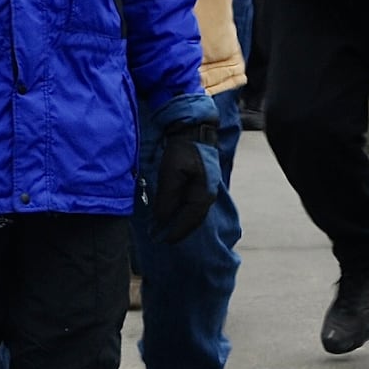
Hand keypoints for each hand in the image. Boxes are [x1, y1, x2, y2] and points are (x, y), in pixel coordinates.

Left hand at [152, 121, 220, 241]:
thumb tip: (162, 219)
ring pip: (193, 212)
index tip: (163, 240)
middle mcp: (208, 194)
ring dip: (180, 221)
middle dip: (178, 229)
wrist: (194, 128)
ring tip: (165, 228)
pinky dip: (182, 211)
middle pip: (193, 219)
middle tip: (161, 238)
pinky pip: (192, 203)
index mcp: (203, 195)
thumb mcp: (171, 172)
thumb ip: (168, 197)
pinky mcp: (201, 181)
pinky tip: (173, 212)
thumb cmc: (183, 149)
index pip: (189, 221)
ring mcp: (206, 188)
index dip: (176, 232)